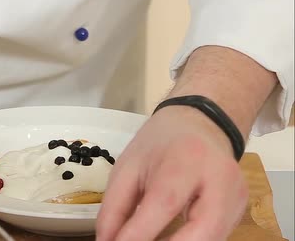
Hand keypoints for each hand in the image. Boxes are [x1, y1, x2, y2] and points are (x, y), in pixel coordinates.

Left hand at [96, 106, 248, 240]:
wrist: (201, 124)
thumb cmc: (159, 145)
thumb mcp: (128, 168)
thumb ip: (114, 208)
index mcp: (185, 159)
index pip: (164, 203)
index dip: (140, 233)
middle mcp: (221, 179)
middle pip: (203, 231)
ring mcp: (236, 198)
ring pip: (213, 240)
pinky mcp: (240, 211)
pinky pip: (215, 238)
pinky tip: (168, 239)